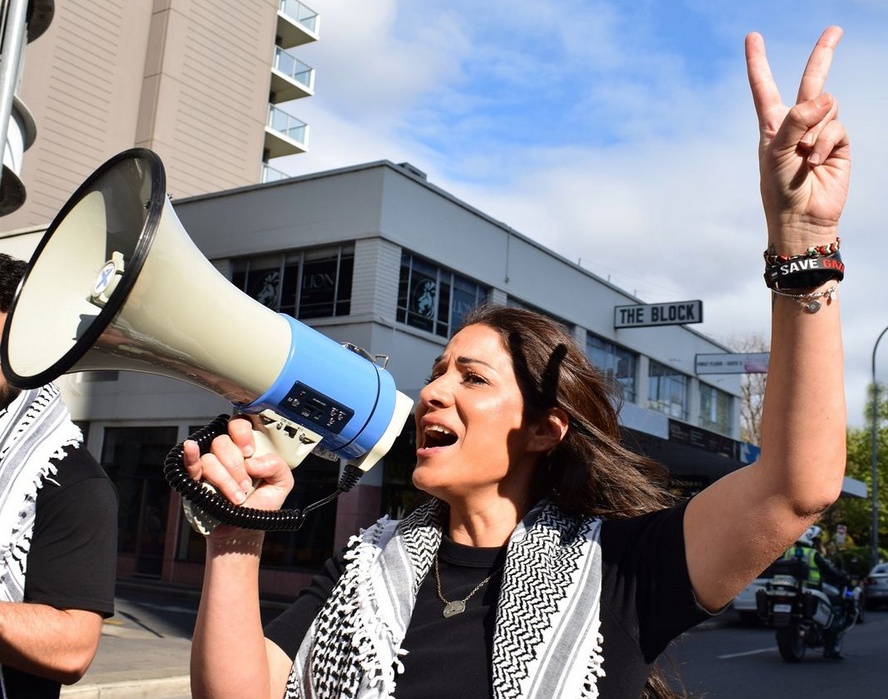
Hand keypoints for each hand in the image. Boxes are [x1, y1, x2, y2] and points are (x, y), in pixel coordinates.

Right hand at [182, 415, 293, 516]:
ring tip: (237, 497)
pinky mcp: (196, 480)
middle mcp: (226, 453)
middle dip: (236, 467)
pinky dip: (190, 456)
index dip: (242, 434)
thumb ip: (278, 465)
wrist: (244, 530)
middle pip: (222, 442)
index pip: (238, 424)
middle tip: (246, 485)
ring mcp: (210, 466)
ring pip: (210, 459)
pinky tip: (191, 449)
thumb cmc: (260, 505)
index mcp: (245, 448)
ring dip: (225, 480)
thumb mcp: (281, 484)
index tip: (250, 451)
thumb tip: (253, 462)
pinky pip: (189, 463)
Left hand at [746, 26, 849, 250]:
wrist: (801, 218)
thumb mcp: (776, 153)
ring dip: (814, 130)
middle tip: (835, 29)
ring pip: (826, 107)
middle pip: (812, 80)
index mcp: (772, 125)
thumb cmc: (779, 189)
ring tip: (804, 157)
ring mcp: (819, 133)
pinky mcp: (838, 143)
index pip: (764, 87)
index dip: (758, 62)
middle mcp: (797, 124)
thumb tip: (827, 97)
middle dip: (824, 54)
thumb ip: (796, 122)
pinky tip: (816, 162)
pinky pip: (836, 127)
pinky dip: (825, 143)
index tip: (752, 37)